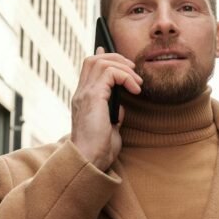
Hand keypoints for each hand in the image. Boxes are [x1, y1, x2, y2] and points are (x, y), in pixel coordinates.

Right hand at [70, 47, 142, 170]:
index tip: (124, 62)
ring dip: (124, 68)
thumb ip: (112, 113)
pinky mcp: (93, 97)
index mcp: (84, 99)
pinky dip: (125, 77)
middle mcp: (81, 93)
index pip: (90, 69)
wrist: (89, 160)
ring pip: (101, 62)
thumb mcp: (110, 127)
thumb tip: (120, 104)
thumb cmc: (100, 149)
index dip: (105, 58)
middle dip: (117, 59)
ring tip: (137, 83)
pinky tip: (135, 90)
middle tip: (134, 71)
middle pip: (94, 59)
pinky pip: (110, 73)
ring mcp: (85, 94)